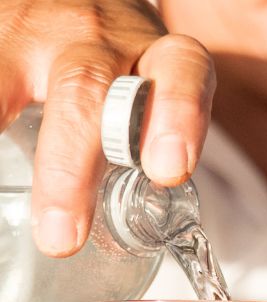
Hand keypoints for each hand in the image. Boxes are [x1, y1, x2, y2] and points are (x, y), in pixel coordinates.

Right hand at [0, 0, 214, 255]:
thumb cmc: (118, 63)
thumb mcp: (148, 94)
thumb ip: (145, 148)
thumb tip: (121, 242)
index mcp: (155, 55)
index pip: (180, 73)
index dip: (177, 115)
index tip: (167, 170)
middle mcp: (97, 34)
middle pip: (84, 91)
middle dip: (70, 170)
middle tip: (62, 238)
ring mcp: (36, 27)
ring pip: (8, 77)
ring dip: (1, 127)